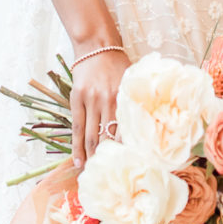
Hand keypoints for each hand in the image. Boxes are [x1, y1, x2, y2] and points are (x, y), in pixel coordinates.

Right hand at [71, 49, 124, 167]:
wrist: (97, 45)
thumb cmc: (119, 65)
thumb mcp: (132, 82)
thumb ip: (135, 104)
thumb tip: (145, 130)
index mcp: (125, 98)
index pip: (127, 131)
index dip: (128, 151)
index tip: (130, 168)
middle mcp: (108, 101)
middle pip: (108, 138)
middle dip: (109, 160)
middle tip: (111, 178)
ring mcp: (90, 100)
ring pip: (91, 136)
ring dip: (91, 158)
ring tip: (93, 175)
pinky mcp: (76, 99)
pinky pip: (77, 128)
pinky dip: (77, 147)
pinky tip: (79, 161)